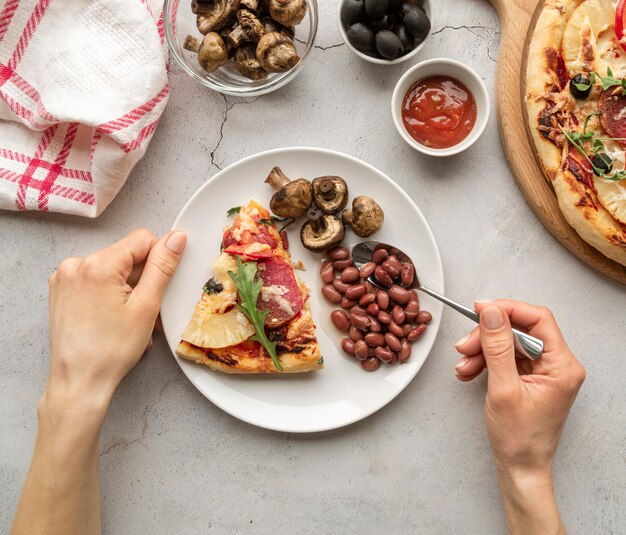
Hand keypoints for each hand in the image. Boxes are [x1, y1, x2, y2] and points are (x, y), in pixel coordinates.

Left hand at [45, 228, 186, 415]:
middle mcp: (76, 264)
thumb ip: (162, 266)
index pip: (143, 239)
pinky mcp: (60, 290)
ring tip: (129, 318)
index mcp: (98, 264)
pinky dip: (109, 293)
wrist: (79, 381)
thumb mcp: (147, 306)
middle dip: (141, 278)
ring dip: (126, 288)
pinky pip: (95, 279)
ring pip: (111, 268)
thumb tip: (176, 237)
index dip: (159, 260)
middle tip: (146, 310)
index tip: (160, 286)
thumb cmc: (111, 350)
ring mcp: (64, 277)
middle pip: (125, 255)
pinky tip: (113, 316)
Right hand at [454, 300, 584, 533]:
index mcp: (562, 366)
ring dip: (482, 349)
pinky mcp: (530, 377)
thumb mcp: (503, 389)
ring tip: (463, 365)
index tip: (480, 309)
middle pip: (520, 330)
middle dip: (488, 336)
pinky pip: (506, 357)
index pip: (538, 319)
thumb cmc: (519, 439)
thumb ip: (497, 347)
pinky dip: (485, 360)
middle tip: (465, 346)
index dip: (507, 309)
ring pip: (509, 342)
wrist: (520, 468)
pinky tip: (470, 370)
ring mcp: (544, 371)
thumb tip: (492, 313)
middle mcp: (558, 364)